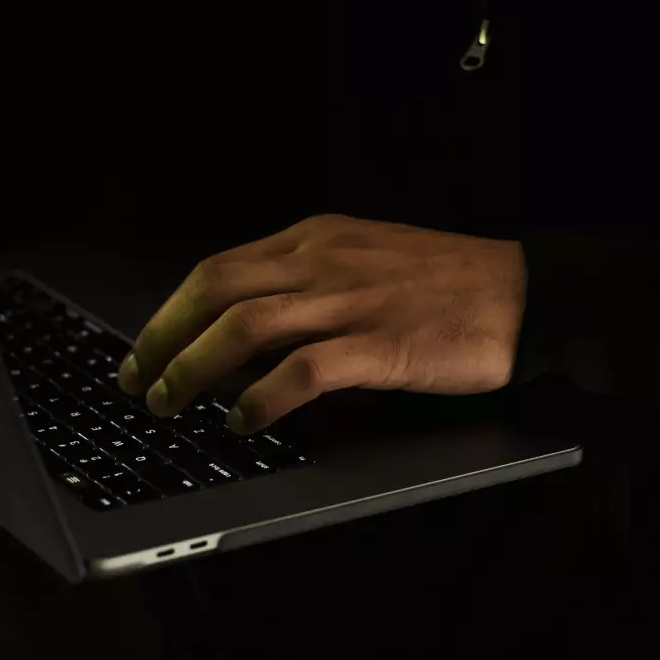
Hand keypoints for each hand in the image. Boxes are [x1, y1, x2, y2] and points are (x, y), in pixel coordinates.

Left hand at [117, 215, 527, 433]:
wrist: (522, 293)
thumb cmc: (442, 280)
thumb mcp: (362, 257)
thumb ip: (304, 279)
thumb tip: (241, 324)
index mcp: (313, 238)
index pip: (217, 268)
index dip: (170, 311)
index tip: (144, 347)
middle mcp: (321, 261)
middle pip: (216, 291)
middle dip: (163, 337)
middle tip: (137, 380)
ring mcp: (349, 301)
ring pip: (245, 327)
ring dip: (195, 368)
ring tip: (171, 403)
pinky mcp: (380, 345)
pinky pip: (302, 371)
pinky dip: (261, 399)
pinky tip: (243, 421)